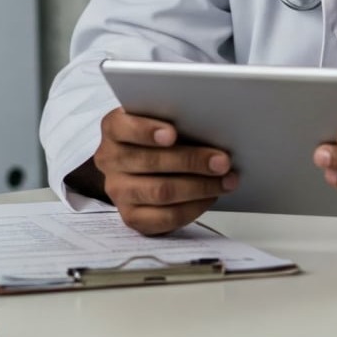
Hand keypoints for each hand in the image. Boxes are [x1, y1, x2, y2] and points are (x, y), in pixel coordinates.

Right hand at [89, 107, 239, 234]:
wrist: (145, 164)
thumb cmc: (161, 136)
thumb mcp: (164, 119)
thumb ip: (179, 118)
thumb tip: (216, 127)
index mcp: (114, 128)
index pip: (122, 127)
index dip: (146, 131)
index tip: (173, 134)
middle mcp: (110, 159)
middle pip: (150, 162)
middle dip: (191, 161)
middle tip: (223, 161)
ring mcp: (118, 190)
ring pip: (160, 191)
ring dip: (199, 186)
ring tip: (226, 180)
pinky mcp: (131, 216)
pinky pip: (164, 217)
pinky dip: (193, 207)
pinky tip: (211, 197)